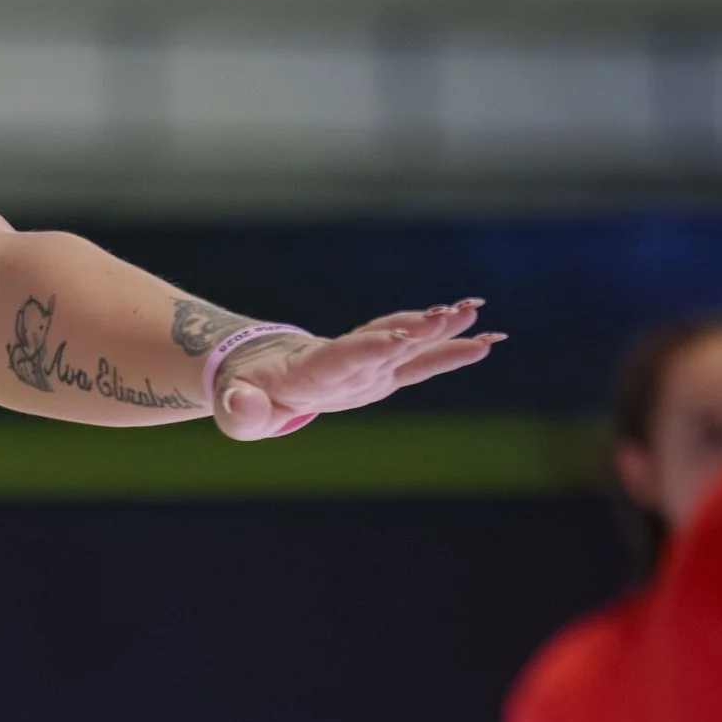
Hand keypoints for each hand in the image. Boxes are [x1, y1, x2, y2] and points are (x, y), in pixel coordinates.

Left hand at [217, 301, 500, 439]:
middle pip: (384, 341)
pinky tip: (486, 340)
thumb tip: (241, 404)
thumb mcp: (235, 410)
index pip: (343, 357)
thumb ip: (240, 410)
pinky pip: (418, 359)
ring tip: (474, 311)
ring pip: (406, 342)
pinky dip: (449, 348)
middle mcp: (347, 361)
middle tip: (451, 312)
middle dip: (417, 329)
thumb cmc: (246, 395)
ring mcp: (367, 365)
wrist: (261, 372)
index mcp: (311, 370)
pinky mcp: (382, 371)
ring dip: (440, 328)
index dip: (370, 347)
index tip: (400, 336)